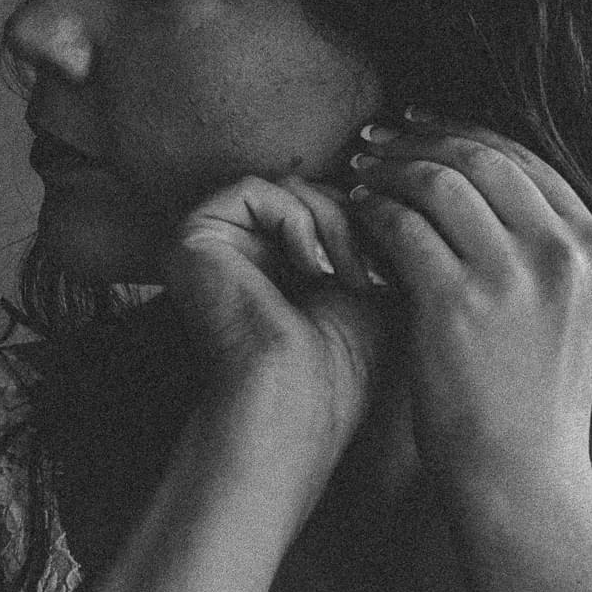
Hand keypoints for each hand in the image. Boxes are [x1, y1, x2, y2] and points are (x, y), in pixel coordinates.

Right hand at [163, 170, 391, 437]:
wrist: (300, 405)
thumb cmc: (341, 368)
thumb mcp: (370, 285)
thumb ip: (374, 236)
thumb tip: (397, 186)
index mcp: (271, 267)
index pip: (326, 209)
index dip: (369, 223)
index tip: (400, 261)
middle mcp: (234, 253)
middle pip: (308, 193)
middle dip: (355, 220)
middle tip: (377, 269)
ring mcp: (208, 244)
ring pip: (287, 188)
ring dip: (335, 222)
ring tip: (353, 276)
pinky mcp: (190, 236)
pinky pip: (255, 189)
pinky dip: (298, 218)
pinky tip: (315, 269)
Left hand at [344, 112, 591, 484]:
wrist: (524, 476)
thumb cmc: (534, 401)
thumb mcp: (570, 312)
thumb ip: (544, 250)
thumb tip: (484, 186)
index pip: (522, 156)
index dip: (462, 130)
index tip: (420, 124)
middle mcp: (560, 250)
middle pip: (479, 156)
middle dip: (419, 139)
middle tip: (374, 140)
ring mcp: (511, 274)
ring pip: (436, 181)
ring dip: (387, 171)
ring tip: (357, 177)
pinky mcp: (456, 302)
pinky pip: (399, 226)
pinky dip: (369, 214)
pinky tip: (353, 220)